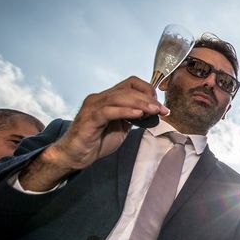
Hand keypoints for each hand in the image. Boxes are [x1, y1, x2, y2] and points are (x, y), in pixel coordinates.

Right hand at [51, 76, 168, 170]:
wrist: (76, 155)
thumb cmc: (97, 141)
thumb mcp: (121, 127)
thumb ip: (133, 118)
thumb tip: (152, 112)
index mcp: (108, 98)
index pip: (130, 84)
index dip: (147, 91)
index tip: (159, 105)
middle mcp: (99, 98)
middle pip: (127, 90)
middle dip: (148, 99)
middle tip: (162, 109)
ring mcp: (93, 107)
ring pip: (119, 98)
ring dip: (140, 103)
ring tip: (154, 110)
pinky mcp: (89, 119)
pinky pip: (108, 111)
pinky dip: (125, 111)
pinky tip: (138, 115)